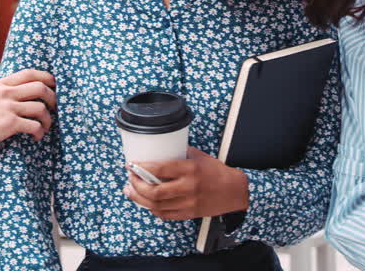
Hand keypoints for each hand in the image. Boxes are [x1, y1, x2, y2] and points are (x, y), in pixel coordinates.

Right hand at [0, 69, 55, 164]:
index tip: (53, 85)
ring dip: (48, 118)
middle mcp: (5, 92)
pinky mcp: (9, 123)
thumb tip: (17, 92)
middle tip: (54, 107)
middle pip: (40, 87)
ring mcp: (8, 107)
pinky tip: (36, 137)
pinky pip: (34, 125)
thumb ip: (0, 92)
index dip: (46, 77)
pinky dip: (39, 131)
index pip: (29, 73)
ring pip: (41, 107)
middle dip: (52, 97)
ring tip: (45, 126)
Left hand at [123, 147, 248, 220]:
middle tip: (130, 179)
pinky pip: (165, 214)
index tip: (132, 164)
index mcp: (190, 169)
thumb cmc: (217, 172)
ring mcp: (188, 203)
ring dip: (140, 199)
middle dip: (136, 186)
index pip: (160, 169)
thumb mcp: (200, 157)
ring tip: (131, 192)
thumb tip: (162, 150)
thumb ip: (181, 154)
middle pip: (154, 192)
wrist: (234, 191)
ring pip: (156, 206)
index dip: (142, 168)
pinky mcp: (189, 214)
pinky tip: (147, 203)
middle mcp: (188, 187)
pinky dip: (153, 209)